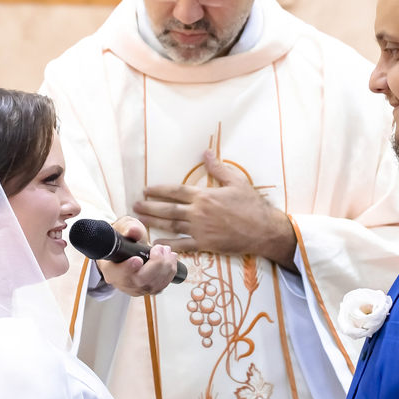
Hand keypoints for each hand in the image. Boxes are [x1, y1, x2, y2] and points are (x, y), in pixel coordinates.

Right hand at [96, 217, 178, 297]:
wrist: (129, 249)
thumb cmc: (125, 239)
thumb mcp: (124, 228)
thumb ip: (128, 228)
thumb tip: (134, 231)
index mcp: (110, 269)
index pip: (116, 273)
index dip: (127, 268)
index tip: (138, 260)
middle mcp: (121, 283)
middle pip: (140, 281)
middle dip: (156, 264)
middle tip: (160, 248)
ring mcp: (136, 289)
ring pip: (153, 285)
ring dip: (166, 267)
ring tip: (167, 250)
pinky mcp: (148, 290)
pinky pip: (161, 286)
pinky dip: (170, 272)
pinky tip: (171, 259)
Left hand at [134, 151, 297, 268]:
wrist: (263, 230)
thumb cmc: (252, 205)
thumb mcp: (237, 182)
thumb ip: (218, 168)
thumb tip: (206, 153)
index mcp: (204, 196)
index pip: (176, 191)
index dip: (159, 190)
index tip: (147, 190)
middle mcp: (198, 212)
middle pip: (168, 209)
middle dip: (149, 207)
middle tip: (135, 206)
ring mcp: (200, 230)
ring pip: (171, 225)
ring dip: (154, 223)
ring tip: (140, 220)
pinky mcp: (205, 244)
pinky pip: (183, 245)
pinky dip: (169, 245)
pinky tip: (157, 245)